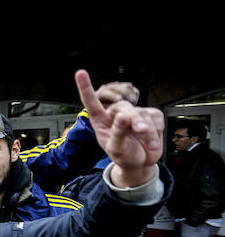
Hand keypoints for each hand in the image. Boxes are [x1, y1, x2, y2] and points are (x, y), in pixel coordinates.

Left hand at [76, 70, 162, 186]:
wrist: (141, 163)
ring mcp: (134, 114)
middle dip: (135, 120)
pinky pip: (156, 118)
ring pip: (143, 114)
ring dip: (148, 131)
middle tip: (141, 131)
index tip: (80, 73)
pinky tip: (152, 139)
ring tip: (146, 145)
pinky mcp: (150, 116)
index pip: (92, 102)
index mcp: (101, 121)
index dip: (86, 87)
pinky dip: (157, 131)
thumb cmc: (124, 156)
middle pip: (124, 108)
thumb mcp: (117, 150)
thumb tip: (123, 116)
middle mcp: (116, 114)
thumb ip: (118, 133)